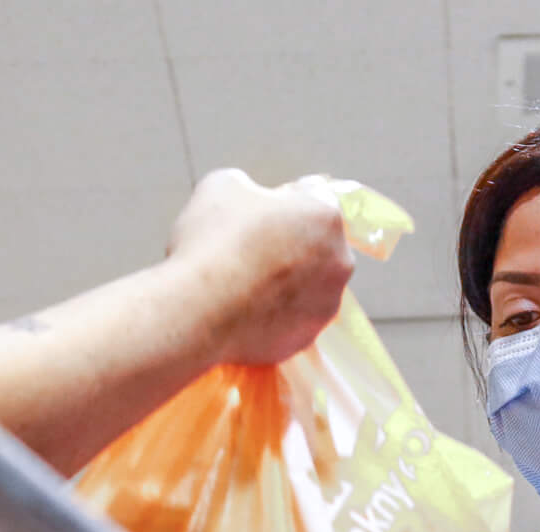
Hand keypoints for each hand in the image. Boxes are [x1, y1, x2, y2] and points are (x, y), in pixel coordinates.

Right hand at [167, 168, 353, 364]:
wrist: (199, 309)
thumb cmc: (214, 240)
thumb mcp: (223, 185)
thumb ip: (250, 188)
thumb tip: (252, 201)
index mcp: (326, 216)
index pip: (311, 198)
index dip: (282, 200)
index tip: (256, 211)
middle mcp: (340, 261)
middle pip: (316, 244)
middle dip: (289, 243)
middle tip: (248, 249)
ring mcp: (326, 304)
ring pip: (308, 285)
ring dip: (285, 282)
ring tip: (243, 284)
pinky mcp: (307, 337)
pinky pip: (293, 319)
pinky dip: (275, 314)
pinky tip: (244, 310)